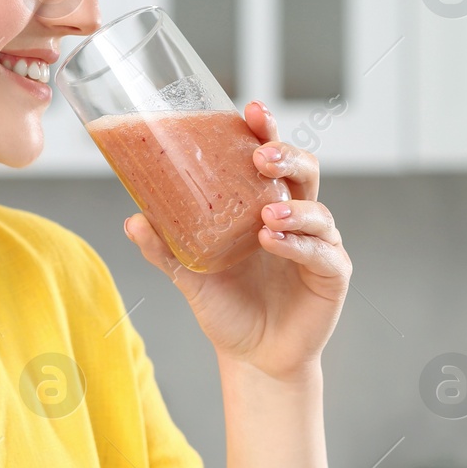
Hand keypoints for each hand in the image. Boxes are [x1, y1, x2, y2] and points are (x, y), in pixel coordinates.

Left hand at [123, 101, 350, 383]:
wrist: (253, 358)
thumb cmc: (228, 307)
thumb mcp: (189, 275)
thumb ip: (165, 248)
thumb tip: (133, 219)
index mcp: (265, 204)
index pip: (272, 158)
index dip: (266, 130)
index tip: (251, 109)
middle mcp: (297, 217)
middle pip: (305, 171)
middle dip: (287, 157)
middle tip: (261, 157)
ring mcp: (319, 244)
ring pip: (318, 211)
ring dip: (293, 207)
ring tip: (266, 215)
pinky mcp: (333, 275)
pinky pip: (323, 252)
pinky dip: (300, 244)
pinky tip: (274, 241)